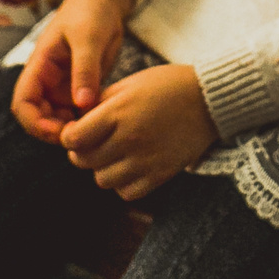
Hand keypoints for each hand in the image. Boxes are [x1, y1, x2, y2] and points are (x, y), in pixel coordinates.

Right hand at [12, 0, 130, 142]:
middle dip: (53, 132)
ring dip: (71, 129)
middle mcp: (48, 80)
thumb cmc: (90, 12)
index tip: (58, 130)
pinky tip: (102, 123)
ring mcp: (64, 86)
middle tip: (81, 138)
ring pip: (58, 119)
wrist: (105, 1)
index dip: (34, 123)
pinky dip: (85, 122)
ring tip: (94, 132)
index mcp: (40, 66)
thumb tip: (82, 104)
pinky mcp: (81, 89)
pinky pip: (78, 113)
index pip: (23, 103)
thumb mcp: (88, 37)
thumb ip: (85, 69)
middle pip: (38, 118)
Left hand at [59, 63, 215, 200]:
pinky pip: (126, 193)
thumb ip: (99, 105)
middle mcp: (129, 139)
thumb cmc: (166, 86)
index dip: (69, 137)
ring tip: (114, 153)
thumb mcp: (128, 85)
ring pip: (102, 180)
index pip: (73, 139)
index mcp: (118, 112)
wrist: (209, 100)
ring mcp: (145, 160)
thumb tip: (75, 124)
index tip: (76, 132)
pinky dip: (122, 184)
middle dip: (82, 152)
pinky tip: (130, 166)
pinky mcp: (160, 175)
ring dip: (102, 168)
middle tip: (94, 142)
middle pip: (83, 161)